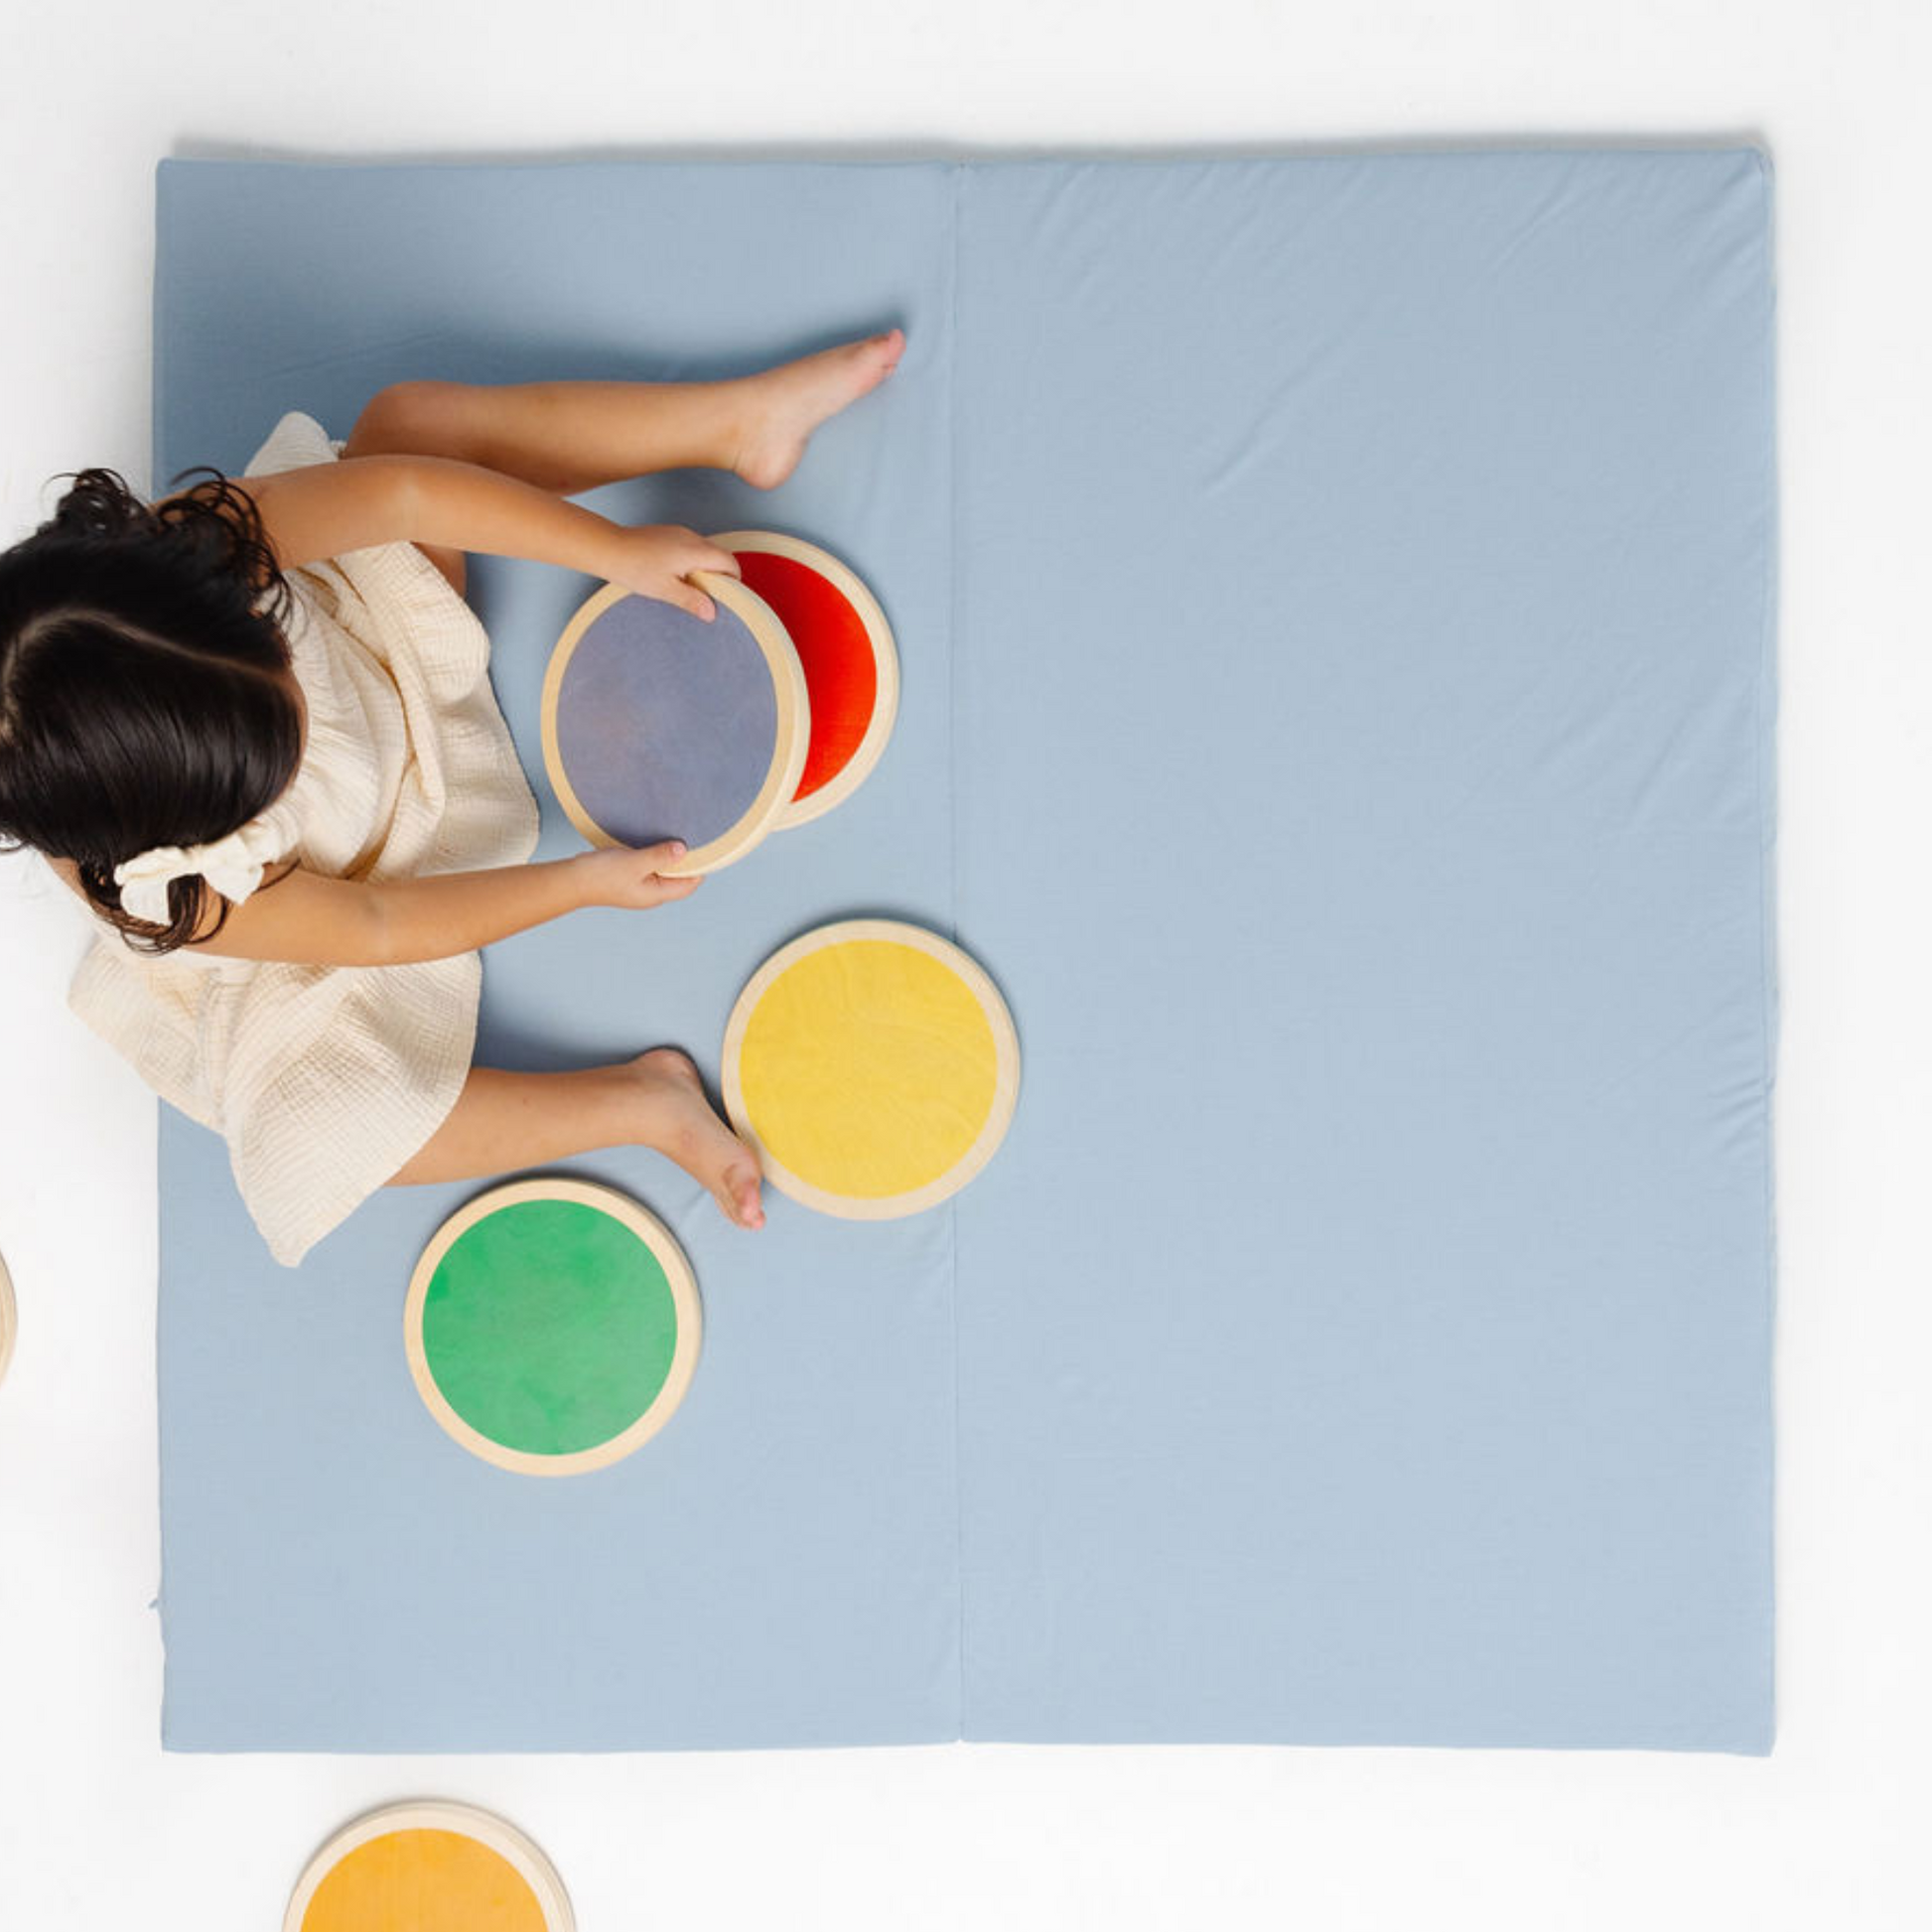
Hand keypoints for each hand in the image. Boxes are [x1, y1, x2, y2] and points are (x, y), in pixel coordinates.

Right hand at [571, 840, 703, 909]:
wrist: (572, 879)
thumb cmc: (601, 875)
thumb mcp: (635, 862)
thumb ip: (659, 856)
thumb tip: (683, 850)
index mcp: (656, 894)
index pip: (689, 884)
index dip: (699, 867)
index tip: (705, 847)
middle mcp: (651, 893)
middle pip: (679, 878)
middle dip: (686, 861)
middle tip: (691, 838)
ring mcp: (640, 886)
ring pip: (663, 871)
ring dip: (668, 856)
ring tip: (674, 837)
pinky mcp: (629, 877)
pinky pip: (649, 866)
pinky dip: (654, 855)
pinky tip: (653, 841)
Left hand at [601, 524, 740, 620]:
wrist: (607, 548)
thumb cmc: (633, 567)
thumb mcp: (665, 590)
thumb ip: (691, 601)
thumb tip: (711, 612)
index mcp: (695, 551)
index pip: (729, 561)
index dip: (734, 579)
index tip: (728, 595)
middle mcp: (690, 537)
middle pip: (719, 554)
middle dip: (720, 575)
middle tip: (708, 595)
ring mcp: (679, 533)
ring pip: (705, 550)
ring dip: (705, 567)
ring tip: (689, 586)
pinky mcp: (668, 533)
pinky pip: (690, 546)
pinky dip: (691, 560)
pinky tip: (675, 574)